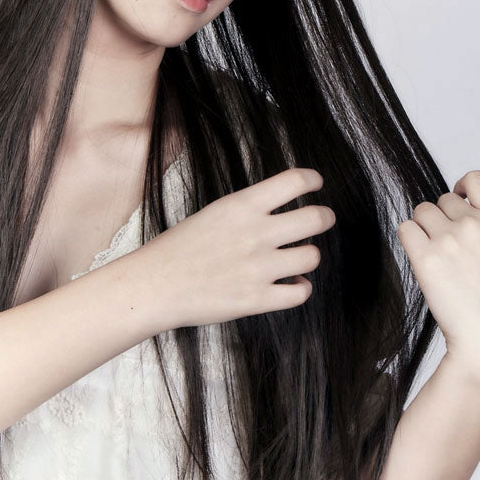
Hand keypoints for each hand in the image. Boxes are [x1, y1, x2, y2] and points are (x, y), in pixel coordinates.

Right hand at [126, 168, 335, 329]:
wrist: (155, 285)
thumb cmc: (179, 248)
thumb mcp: (214, 213)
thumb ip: (248, 209)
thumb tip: (280, 208)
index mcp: (242, 206)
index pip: (295, 181)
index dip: (313, 180)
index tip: (316, 184)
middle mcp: (256, 233)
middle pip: (315, 218)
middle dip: (324, 217)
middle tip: (321, 219)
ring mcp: (259, 268)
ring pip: (312, 256)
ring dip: (308, 256)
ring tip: (297, 257)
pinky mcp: (257, 299)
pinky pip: (301, 293)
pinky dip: (301, 287)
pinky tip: (291, 283)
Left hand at [397, 170, 479, 377]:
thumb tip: (461, 207)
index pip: (475, 179)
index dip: (461, 186)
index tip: (457, 199)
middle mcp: (474, 225)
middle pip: (440, 200)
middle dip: (441, 218)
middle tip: (448, 248)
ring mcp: (449, 240)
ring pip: (421, 212)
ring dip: (423, 228)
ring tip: (437, 255)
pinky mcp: (426, 258)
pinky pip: (405, 229)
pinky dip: (409, 240)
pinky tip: (422, 258)